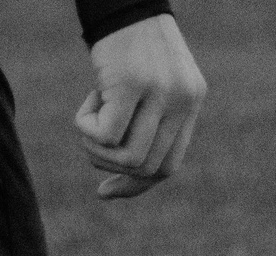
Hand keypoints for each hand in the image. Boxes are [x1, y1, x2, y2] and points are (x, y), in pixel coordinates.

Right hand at [75, 15, 206, 201]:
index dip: (135, 186)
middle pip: (147, 167)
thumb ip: (148, 123)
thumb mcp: (147, 85)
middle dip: (111, 166)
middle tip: (92, 140)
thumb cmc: (126, 44)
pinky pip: (107, 136)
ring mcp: (160, 91)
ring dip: (97, 151)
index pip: (168, 166)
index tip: (104, 192)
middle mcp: (182, 98)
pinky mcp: (132, 83)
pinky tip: (85, 104)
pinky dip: (86, 130)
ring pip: (129, 158)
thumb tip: (125, 179)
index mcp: (191, 101)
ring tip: (89, 120)